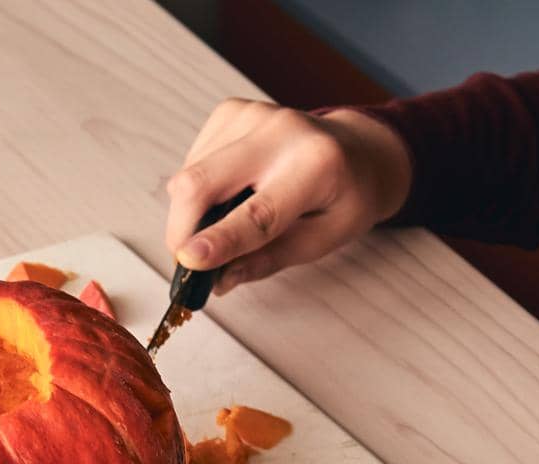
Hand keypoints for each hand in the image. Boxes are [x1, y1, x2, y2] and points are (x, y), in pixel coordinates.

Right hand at [165, 100, 411, 294]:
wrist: (357, 149)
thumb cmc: (344, 199)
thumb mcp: (323, 239)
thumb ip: (270, 259)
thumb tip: (220, 279)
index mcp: (317, 166)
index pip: (258, 212)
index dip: (220, 238)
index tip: (186, 260)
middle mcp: (283, 130)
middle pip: (203, 181)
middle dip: (181, 227)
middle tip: (183, 263)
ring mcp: (253, 114)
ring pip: (191, 172)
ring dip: (191, 211)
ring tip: (222, 224)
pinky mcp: (232, 110)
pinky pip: (195, 159)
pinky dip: (199, 187)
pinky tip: (229, 191)